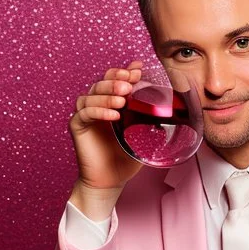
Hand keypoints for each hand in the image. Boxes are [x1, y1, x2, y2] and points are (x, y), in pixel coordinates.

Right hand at [68, 60, 145, 190]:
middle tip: (129, 84)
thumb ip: (152, 121)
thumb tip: (171, 112)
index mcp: (111, 102)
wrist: (111, 180)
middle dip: (116, 80)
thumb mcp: (143, 136)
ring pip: (91, 95)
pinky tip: (113, 115)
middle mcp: (97, 104)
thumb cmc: (126, 158)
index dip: (125, 72)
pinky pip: (85, 114)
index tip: (138, 69)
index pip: (115, 79)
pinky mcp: (77, 127)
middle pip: (101, 83)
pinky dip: (98, 111)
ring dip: (107, 94)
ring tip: (123, 99)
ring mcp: (86, 114)